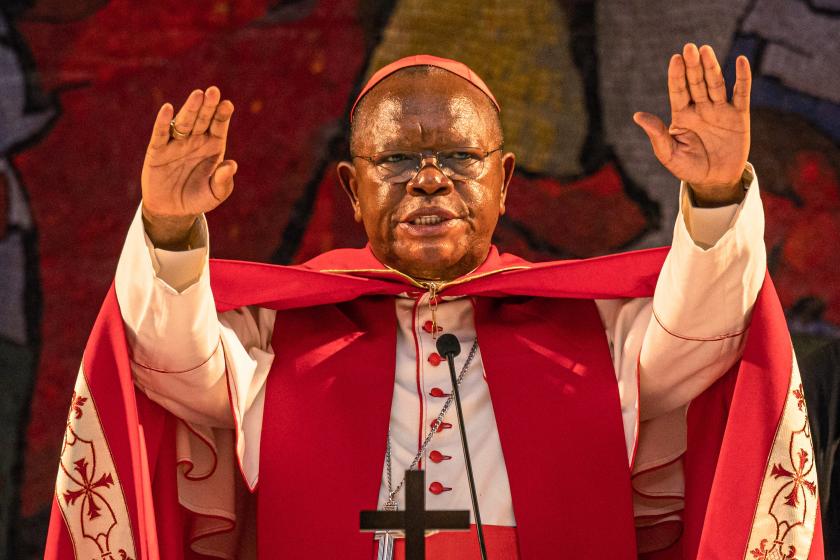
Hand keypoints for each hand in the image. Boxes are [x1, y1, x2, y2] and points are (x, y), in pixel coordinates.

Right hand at [141, 87, 235, 247]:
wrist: (172, 211)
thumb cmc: (198, 198)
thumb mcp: (215, 194)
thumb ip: (223, 181)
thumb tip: (232, 165)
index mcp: (213, 146)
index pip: (218, 126)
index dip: (222, 115)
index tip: (227, 105)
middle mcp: (195, 140)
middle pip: (202, 119)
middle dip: (207, 105)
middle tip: (213, 91)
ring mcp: (176, 143)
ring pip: (184, 122)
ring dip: (190, 108)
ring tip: (198, 95)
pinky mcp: (158, 150)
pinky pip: (161, 134)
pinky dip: (163, 122)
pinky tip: (168, 109)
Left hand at [633, 44, 750, 205]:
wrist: (715, 181)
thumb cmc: (689, 169)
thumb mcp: (669, 155)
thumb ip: (656, 134)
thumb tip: (637, 116)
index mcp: (682, 116)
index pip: (678, 91)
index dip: (677, 75)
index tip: (675, 59)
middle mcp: (700, 109)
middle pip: (696, 83)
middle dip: (693, 66)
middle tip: (689, 48)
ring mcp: (720, 110)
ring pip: (716, 84)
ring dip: (712, 67)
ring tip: (706, 50)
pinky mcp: (739, 115)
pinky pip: (741, 93)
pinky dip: (742, 78)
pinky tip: (741, 61)